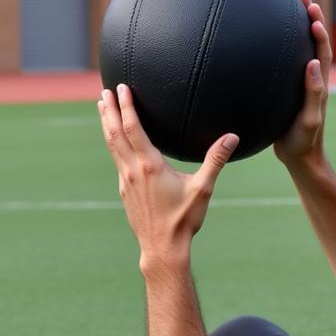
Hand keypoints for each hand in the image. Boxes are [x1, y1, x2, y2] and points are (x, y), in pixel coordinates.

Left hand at [97, 84, 238, 269]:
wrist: (162, 247)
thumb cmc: (183, 219)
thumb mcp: (202, 189)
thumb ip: (215, 161)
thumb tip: (232, 138)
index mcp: (149, 166)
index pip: (133, 128)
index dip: (126, 106)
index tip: (122, 88)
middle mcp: (132, 170)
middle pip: (114, 133)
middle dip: (109, 110)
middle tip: (104, 90)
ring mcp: (125, 180)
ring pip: (112, 146)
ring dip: (106, 124)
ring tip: (103, 107)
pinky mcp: (124, 190)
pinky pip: (116, 159)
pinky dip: (113, 143)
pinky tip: (117, 141)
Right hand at [274, 0, 332, 166]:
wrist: (299, 159)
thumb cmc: (304, 142)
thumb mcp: (309, 119)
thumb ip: (314, 93)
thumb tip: (314, 63)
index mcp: (320, 85)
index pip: (323, 51)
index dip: (319, 31)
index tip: (311, 11)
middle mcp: (313, 80)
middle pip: (316, 42)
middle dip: (311, 17)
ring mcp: (301, 85)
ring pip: (303, 50)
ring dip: (299, 28)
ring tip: (291, 6)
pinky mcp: (290, 92)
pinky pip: (288, 64)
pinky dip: (283, 48)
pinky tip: (266, 43)